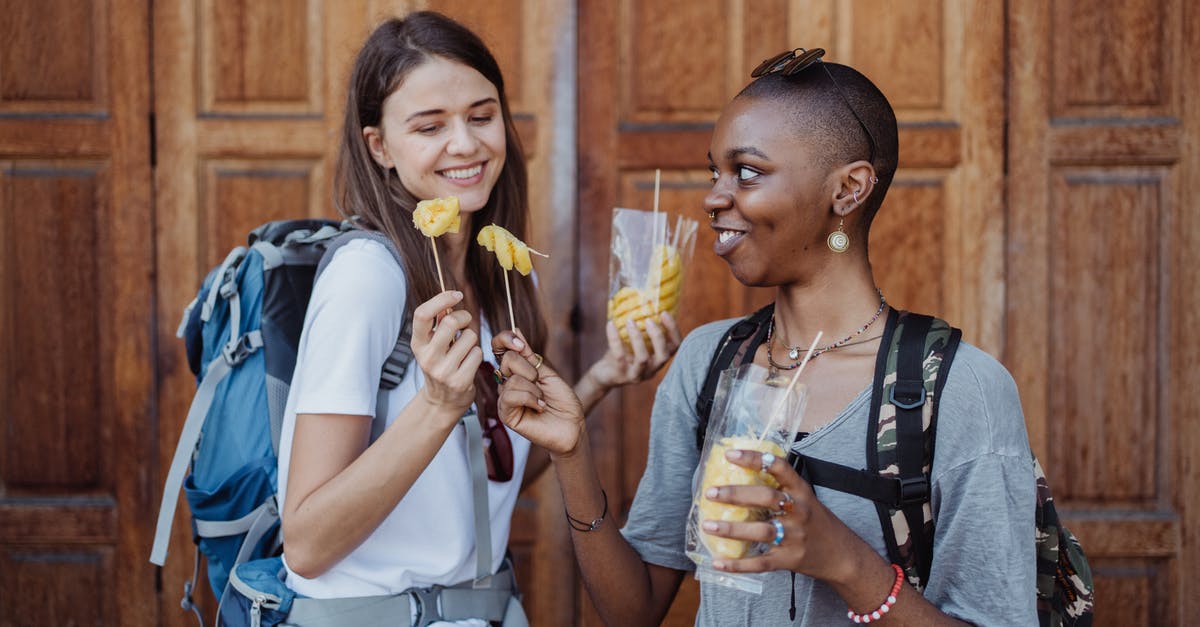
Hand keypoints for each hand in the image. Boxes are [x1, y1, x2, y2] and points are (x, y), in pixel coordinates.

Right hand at [411, 291, 481, 417]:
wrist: (441, 401)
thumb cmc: (440, 365)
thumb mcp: (432, 345)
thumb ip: (438, 322)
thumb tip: (449, 299)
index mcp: (417, 344)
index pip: (422, 314)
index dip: (441, 299)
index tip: (456, 295)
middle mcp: (427, 357)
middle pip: (451, 322)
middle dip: (465, 317)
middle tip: (466, 322)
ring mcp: (443, 371)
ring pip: (469, 337)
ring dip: (472, 338)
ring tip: (464, 348)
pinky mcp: (460, 381)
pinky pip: (477, 353)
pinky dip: (477, 354)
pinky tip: (469, 362)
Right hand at [492, 331, 585, 457]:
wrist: (572, 426)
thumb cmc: (563, 402)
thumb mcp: (548, 373)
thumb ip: (529, 355)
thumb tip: (516, 330)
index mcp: (517, 371)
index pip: (499, 348)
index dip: (505, 339)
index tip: (520, 344)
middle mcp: (508, 383)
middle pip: (507, 360)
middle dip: (530, 369)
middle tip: (540, 384)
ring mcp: (505, 399)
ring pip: (511, 379)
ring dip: (534, 389)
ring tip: (542, 400)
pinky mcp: (506, 414)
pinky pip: (509, 396)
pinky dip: (529, 398)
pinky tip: (539, 407)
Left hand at [586, 312, 681, 389]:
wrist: (604, 375)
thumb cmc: (623, 353)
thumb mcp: (635, 341)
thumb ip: (642, 327)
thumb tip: (642, 296)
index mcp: (659, 358)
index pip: (676, 346)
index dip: (673, 330)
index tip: (665, 313)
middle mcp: (652, 369)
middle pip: (664, 356)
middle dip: (657, 336)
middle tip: (648, 320)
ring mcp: (637, 375)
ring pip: (643, 358)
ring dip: (637, 338)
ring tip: (630, 321)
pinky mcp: (621, 375)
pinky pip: (619, 356)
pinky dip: (615, 339)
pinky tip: (610, 325)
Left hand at [700, 449, 858, 584]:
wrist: (842, 556)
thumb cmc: (816, 522)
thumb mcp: (805, 498)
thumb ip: (779, 488)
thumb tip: (738, 474)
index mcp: (802, 491)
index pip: (779, 467)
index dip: (755, 458)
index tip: (730, 454)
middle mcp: (799, 511)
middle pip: (766, 498)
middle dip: (736, 494)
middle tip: (711, 492)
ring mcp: (795, 537)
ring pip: (761, 532)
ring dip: (732, 529)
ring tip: (707, 525)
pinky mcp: (789, 560)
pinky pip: (760, 562)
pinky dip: (737, 564)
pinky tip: (718, 562)